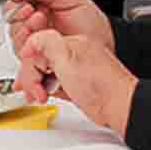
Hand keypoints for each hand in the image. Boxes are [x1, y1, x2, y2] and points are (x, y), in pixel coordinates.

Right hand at [5, 0, 112, 56]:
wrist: (104, 53)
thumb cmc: (95, 30)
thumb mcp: (75, 1)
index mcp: (44, 6)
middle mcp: (37, 23)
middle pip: (10, 14)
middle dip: (18, 10)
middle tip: (32, 9)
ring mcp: (35, 41)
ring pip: (13, 32)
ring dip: (24, 26)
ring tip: (41, 21)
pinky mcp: (35, 58)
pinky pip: (19, 52)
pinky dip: (24, 42)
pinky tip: (37, 38)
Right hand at [16, 28, 136, 133]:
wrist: (120, 108)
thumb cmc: (100, 86)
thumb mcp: (67, 58)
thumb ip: (46, 42)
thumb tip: (31, 41)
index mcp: (71, 43)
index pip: (37, 47)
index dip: (30, 65)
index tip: (29, 78)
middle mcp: (73, 54)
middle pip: (39, 60)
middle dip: (31, 77)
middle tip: (36, 91)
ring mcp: (75, 69)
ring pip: (45, 72)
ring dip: (37, 85)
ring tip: (40, 96)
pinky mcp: (77, 84)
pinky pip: (54, 82)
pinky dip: (46, 88)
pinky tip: (45, 95)